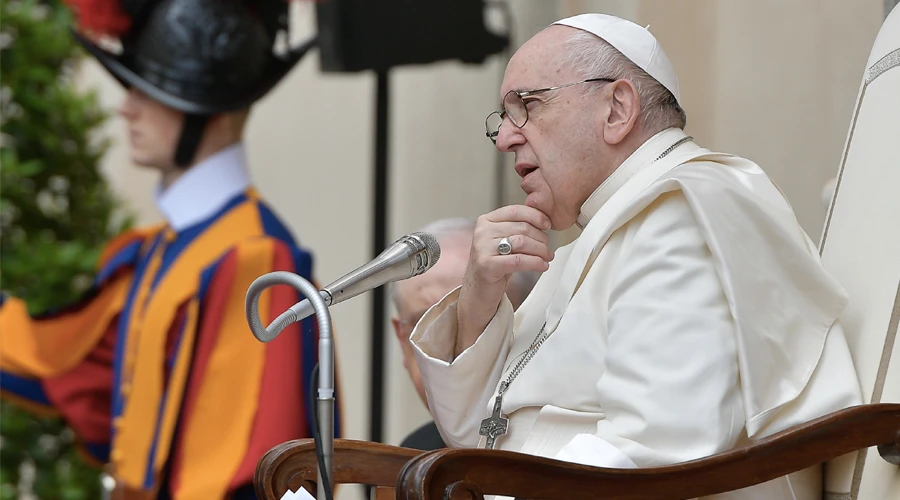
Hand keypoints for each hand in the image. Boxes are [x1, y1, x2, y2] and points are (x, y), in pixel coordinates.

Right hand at [455, 205, 553, 353]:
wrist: (478, 290)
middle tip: (549, 248)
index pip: (515, 210)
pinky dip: (535, 262)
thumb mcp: (503, 241)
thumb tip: (544, 219)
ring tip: (548, 257)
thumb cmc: (495, 264)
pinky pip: (519, 260)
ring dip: (541, 251)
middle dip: (541, 238)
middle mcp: (482, 232)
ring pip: (522, 242)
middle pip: (522, 227)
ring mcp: (482, 248)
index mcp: (486, 221)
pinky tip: (542, 266)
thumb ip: (516, 228)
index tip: (547, 225)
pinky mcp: (487, 265)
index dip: (535, 216)